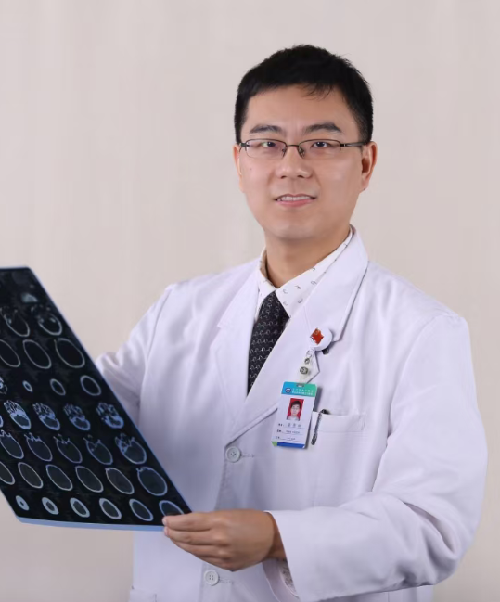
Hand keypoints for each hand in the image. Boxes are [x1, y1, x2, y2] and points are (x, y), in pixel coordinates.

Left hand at [164, 509, 284, 570]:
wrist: (271, 538)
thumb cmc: (253, 520)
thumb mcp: (230, 512)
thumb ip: (210, 519)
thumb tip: (192, 523)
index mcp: (220, 521)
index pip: (190, 522)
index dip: (175, 522)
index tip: (165, 520)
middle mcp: (218, 538)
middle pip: (188, 537)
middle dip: (174, 533)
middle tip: (166, 529)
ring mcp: (221, 554)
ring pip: (194, 550)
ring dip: (181, 543)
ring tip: (173, 538)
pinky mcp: (225, 565)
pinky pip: (205, 558)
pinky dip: (194, 552)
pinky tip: (189, 547)